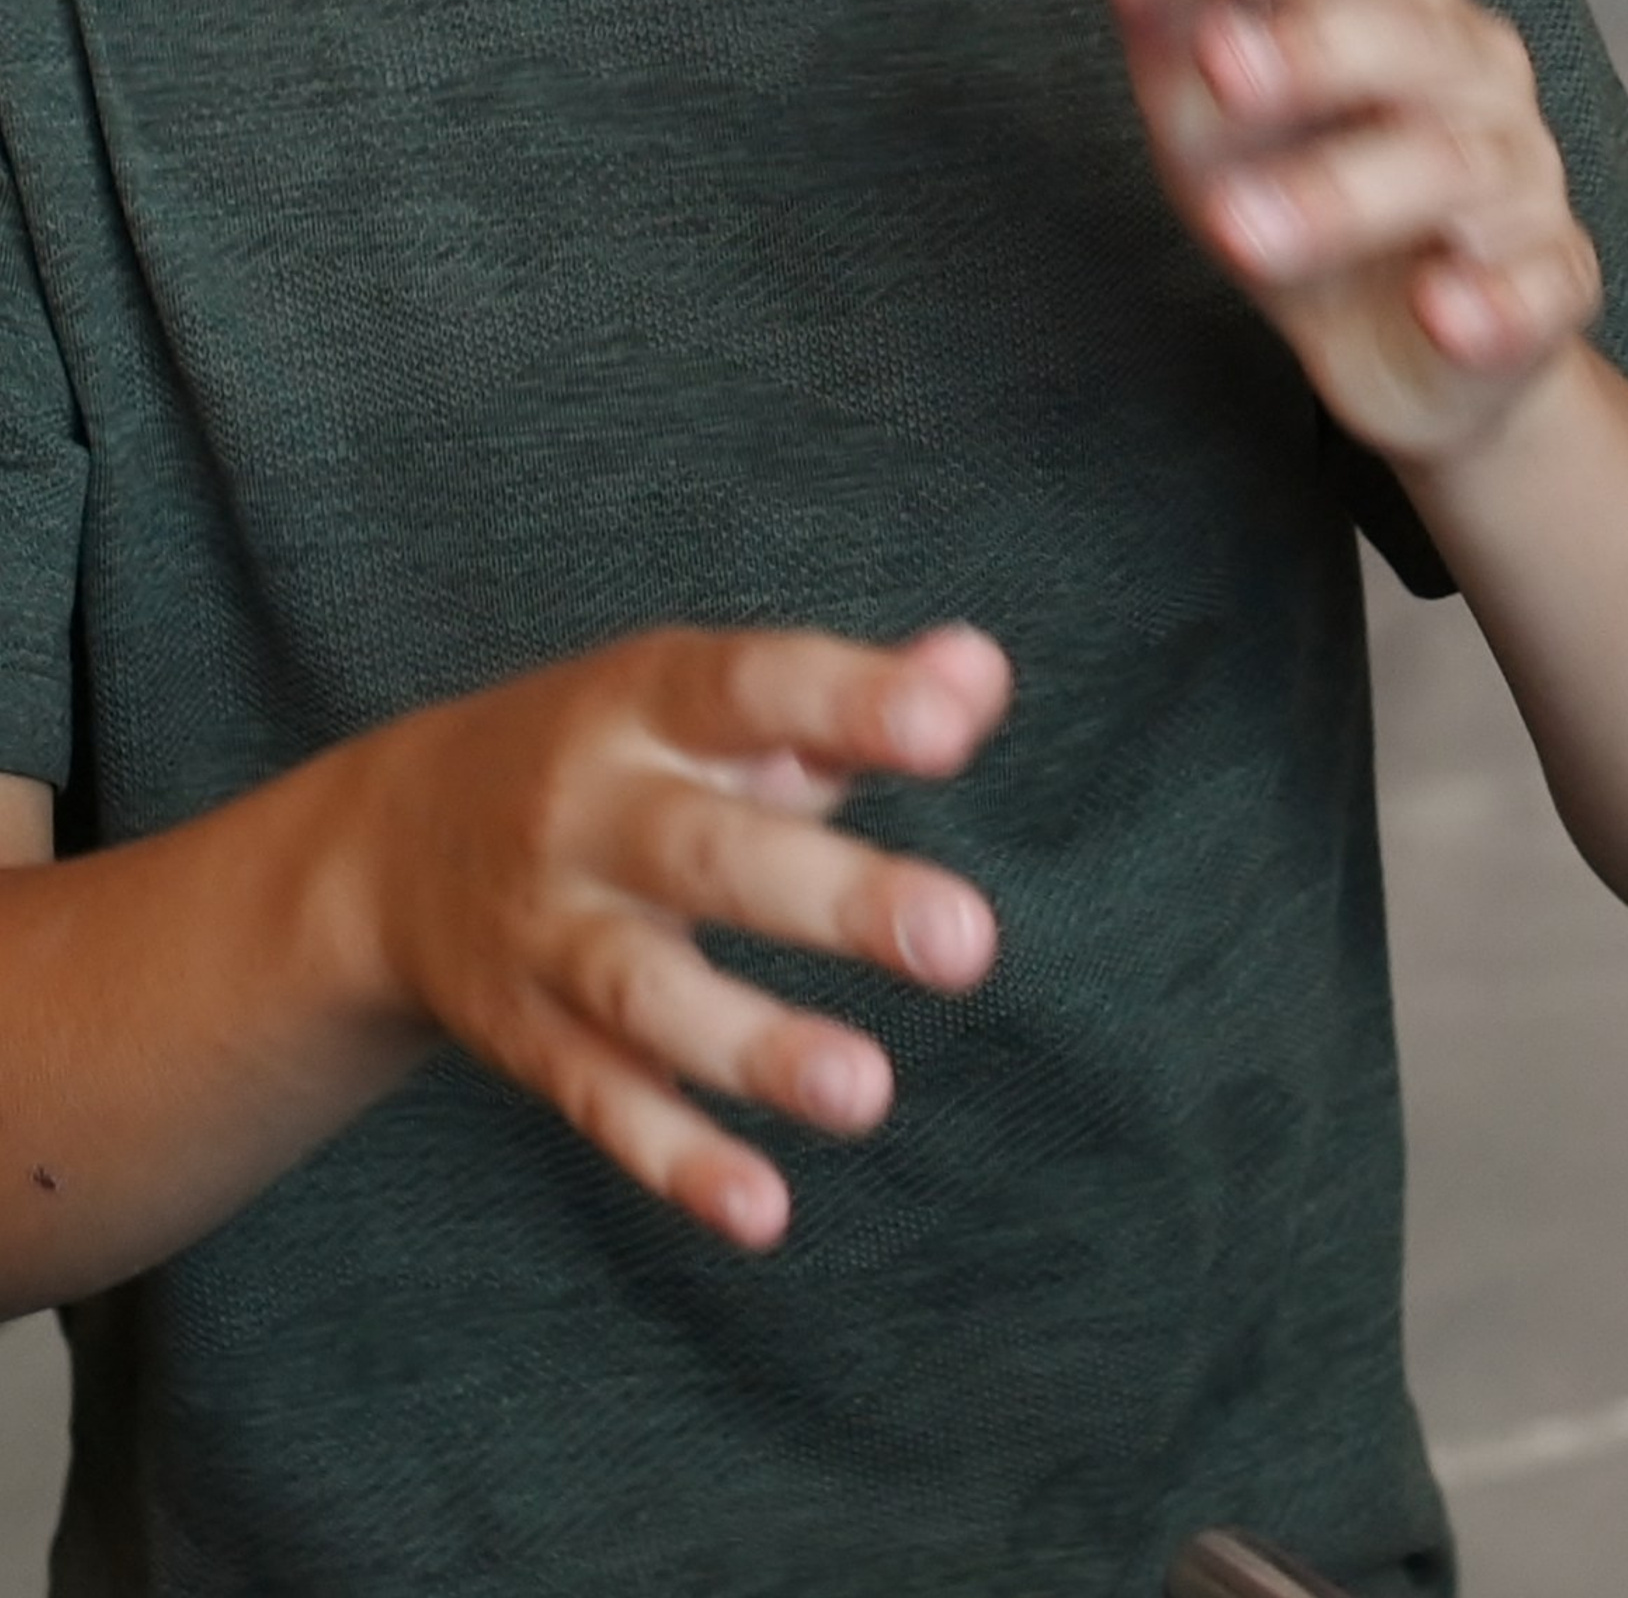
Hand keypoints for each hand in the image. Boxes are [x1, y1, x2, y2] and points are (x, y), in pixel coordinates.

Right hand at [337, 622, 1009, 1249]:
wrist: (393, 842)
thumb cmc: (619, 755)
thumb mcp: (711, 698)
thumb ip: (855, 694)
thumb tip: (979, 672)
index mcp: (646, 702)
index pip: (752, 690)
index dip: (850, 705)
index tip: (952, 733)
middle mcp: (586, 814)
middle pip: (704, 854)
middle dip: (833, 897)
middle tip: (966, 941)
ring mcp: (549, 931)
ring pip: (646, 995)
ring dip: (755, 1047)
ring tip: (866, 1091)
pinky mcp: (529, 1039)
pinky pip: (601, 1102)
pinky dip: (674, 1159)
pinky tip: (761, 1209)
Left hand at [1096, 0, 1599, 465]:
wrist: (1398, 347)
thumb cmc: (1303, 185)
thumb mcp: (1210, 102)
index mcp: (1404, 7)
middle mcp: (1475, 76)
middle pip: (1413, 43)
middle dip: (1315, 49)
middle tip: (1219, 68)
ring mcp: (1520, 180)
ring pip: (1454, 166)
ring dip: (1347, 194)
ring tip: (1244, 230)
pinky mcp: (1550, 284)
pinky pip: (1541, 283)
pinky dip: (1498, 299)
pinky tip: (1443, 311)